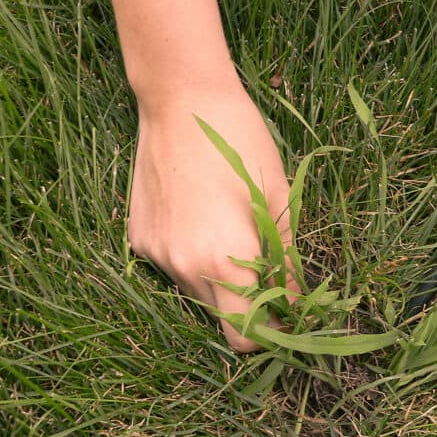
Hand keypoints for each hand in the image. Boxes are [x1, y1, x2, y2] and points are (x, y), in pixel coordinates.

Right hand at [128, 82, 294, 351]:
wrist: (180, 99)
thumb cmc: (242, 142)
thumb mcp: (278, 199)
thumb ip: (287, 259)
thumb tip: (298, 300)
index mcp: (224, 261)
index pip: (245, 337)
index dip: (271, 333)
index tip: (288, 315)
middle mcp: (183, 267)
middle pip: (221, 317)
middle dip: (249, 304)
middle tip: (269, 270)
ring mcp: (156, 254)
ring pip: (196, 292)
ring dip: (221, 279)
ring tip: (233, 232)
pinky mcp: (138, 238)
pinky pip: (174, 265)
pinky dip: (193, 257)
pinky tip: (201, 217)